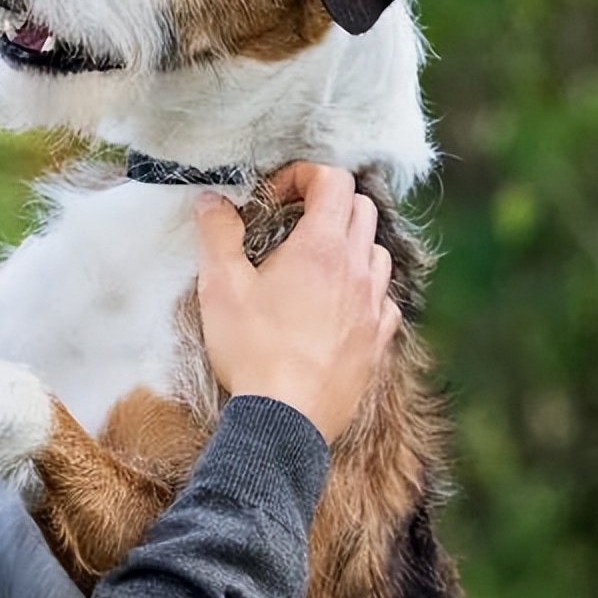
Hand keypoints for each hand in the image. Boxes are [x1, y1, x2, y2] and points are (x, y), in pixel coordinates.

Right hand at [194, 163, 399, 442]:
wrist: (285, 421)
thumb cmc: (252, 351)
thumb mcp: (221, 287)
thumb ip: (218, 234)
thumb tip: (212, 200)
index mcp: (322, 247)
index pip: (334, 180)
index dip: (303, 176)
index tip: (275, 197)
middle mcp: (357, 269)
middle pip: (363, 208)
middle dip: (329, 203)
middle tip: (292, 222)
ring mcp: (374, 306)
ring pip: (379, 252)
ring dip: (352, 244)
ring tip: (316, 263)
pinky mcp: (379, 340)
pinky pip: (385, 299)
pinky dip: (365, 289)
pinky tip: (339, 305)